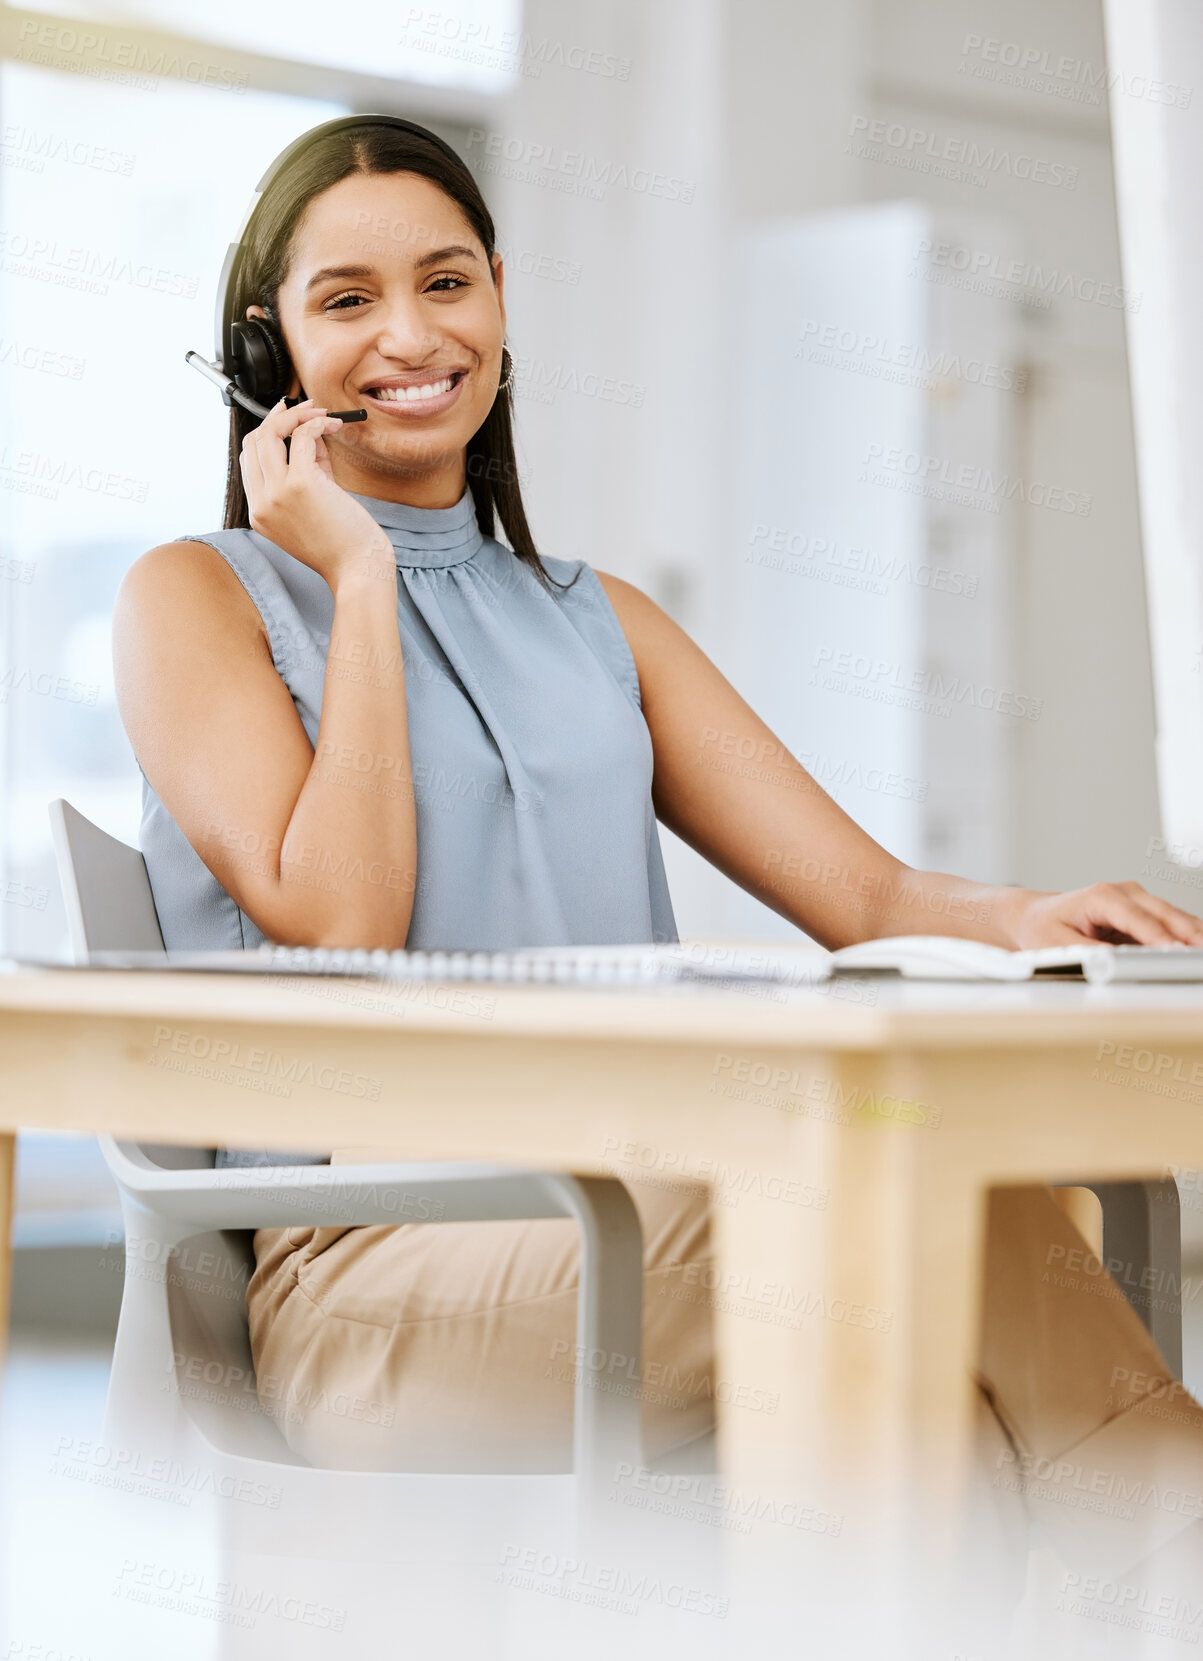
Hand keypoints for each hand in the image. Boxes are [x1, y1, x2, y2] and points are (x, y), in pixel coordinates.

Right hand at [239, 397, 394, 589]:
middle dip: (278, 418)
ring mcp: (276, 494)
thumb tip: (310, 433)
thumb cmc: (344, 543)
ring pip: (269, 434)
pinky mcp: (299, 485)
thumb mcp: (316, 504)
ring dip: (297, 415)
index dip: (267, 434)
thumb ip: (309, 469)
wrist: (358, 569)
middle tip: (306, 409)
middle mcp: (262, 504)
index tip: (286, 419)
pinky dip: (316, 423)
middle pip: (253, 443)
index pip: (248, 461)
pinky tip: (333, 424)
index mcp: (261, 513)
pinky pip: (300, 437)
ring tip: (323, 413)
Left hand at [1008, 881, 1202, 947]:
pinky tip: (1196, 947)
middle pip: (1163, 913)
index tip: (1174, 951)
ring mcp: (1135, 899)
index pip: (1136, 918)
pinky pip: (1168, 923)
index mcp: (1100, 896)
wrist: (1034, 917)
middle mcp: (1122, 893)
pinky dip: (1184, 935)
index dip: (1157, 935)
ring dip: (1191, 933)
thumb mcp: (1056, 944)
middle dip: (1187, 933)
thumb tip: (1115, 961)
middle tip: (1201, 953)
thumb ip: (1087, 952)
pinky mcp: (1141, 911)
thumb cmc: (1042, 927)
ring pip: (1172, 916)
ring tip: (1201, 953)